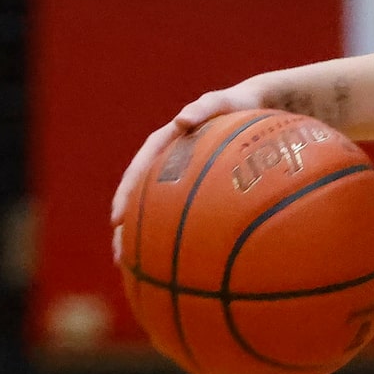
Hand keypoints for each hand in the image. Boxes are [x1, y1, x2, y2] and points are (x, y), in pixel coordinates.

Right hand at [108, 80, 265, 265]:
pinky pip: (184, 216)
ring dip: (146, 241)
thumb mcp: (222, 102)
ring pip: (158, 213)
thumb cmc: (238, 106)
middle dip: (127, 230)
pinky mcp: (199, 191)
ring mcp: (182, 180)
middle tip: (119, 256)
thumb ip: (204, 107)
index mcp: (166, 145)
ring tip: (138, 271)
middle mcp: (168, 165)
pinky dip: (178, 236)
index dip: (126, 196)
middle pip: (141, 201)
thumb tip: (181, 119)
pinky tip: (182, 265)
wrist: (258, 108)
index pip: (139, 172)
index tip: (116, 220)